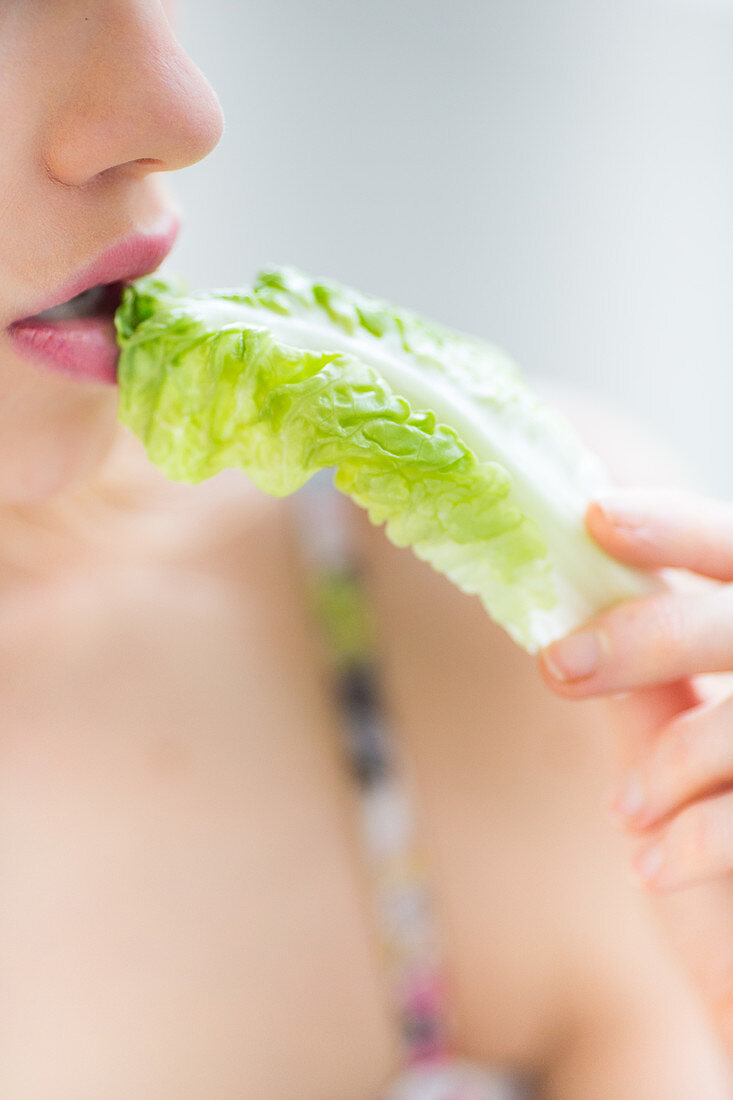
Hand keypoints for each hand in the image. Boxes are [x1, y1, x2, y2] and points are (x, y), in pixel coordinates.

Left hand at [539, 487, 732, 1051]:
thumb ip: (647, 681)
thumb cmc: (718, 853)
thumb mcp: (675, 753)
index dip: (678, 530)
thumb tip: (565, 609)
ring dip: (671, 764)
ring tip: (627, 814)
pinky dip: (696, 837)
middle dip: (649, 634)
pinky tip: (653, 865)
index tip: (596, 516)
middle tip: (560, 667)